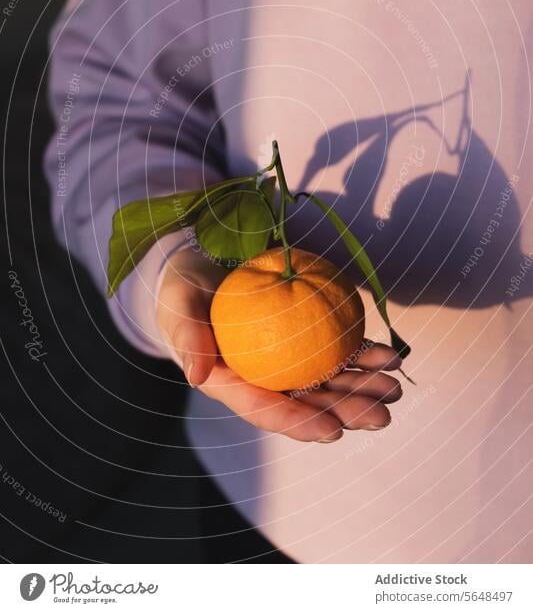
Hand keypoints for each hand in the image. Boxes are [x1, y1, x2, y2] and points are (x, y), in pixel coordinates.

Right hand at [156, 248, 402, 442]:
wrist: (199, 271)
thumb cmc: (183, 291)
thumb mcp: (178, 306)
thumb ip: (185, 335)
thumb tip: (195, 375)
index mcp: (230, 383)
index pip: (265, 409)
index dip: (299, 423)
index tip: (333, 431)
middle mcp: (260, 380)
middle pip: (306, 403)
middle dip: (346, 412)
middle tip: (382, 414)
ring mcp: (283, 363)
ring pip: (327, 382)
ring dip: (363, 388)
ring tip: (395, 386)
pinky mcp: (299, 342)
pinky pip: (334, 352)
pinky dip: (362, 355)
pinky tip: (389, 356)